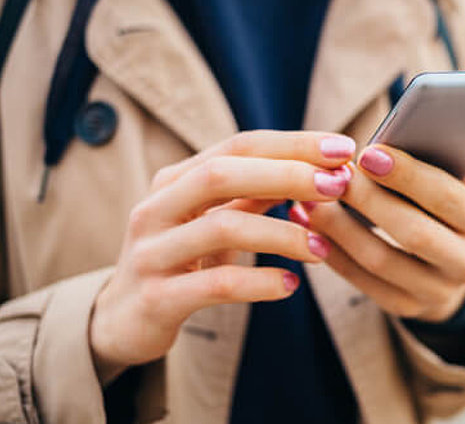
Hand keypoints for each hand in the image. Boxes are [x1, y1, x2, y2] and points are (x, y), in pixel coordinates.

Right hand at [90, 130, 355, 379]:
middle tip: (337, 185)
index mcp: (175, 180)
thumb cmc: (181, 260)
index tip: (342, 147)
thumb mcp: (213, 220)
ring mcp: (152, 252)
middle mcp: (157, 207)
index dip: (292, 144)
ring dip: (283, 234)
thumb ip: (255, 195)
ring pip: (223, 227)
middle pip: (223, 174)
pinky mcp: (157, 298)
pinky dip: (260, 282)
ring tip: (322, 249)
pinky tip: (291, 285)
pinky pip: (216, 283)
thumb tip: (319, 169)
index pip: (238, 147)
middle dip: (287, 175)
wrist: (122, 320)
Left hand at [290, 134, 464, 322]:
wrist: (446, 262)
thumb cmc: (449, 202)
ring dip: (339, 227)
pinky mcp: (405, 307)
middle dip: (369, 201)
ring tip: (310, 198)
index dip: (408, 176)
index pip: (449, 198)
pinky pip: (361, 281)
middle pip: (414, 233)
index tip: (367, 153)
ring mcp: (436, 292)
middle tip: (333, 176)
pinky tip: (307, 224)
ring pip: (380, 259)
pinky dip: (331, 251)